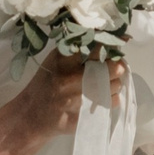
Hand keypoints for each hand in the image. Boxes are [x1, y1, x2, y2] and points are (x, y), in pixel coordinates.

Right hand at [4, 51, 125, 141]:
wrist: (31, 114)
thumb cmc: (47, 82)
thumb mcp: (56, 60)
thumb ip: (79, 48)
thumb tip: (109, 38)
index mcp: (63, 60)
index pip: (97, 47)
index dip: (112, 44)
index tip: (121, 40)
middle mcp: (70, 79)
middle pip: (111, 67)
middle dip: (117, 65)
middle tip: (115, 66)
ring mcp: (76, 100)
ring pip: (114, 86)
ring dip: (114, 83)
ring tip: (104, 84)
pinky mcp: (83, 116)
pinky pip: (111, 103)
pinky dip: (111, 99)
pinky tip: (100, 97)